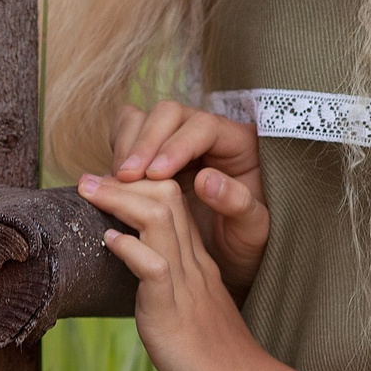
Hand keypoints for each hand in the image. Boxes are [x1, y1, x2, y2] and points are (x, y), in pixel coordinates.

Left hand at [80, 172, 283, 370]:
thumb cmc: (217, 360)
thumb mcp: (192, 312)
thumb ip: (171, 289)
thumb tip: (137, 272)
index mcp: (198, 262)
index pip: (173, 203)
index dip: (138, 186)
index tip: (105, 184)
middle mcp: (193, 264)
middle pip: (166, 197)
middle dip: (122, 182)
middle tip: (87, 179)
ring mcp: (186, 284)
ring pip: (158, 219)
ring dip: (119, 200)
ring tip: (88, 192)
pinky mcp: (173, 310)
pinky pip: (153, 267)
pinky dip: (129, 248)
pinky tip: (109, 240)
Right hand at [109, 102, 269, 296]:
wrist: (232, 257)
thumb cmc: (247, 243)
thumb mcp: (254, 232)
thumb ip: (239, 204)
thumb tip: (206, 180)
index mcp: (240, 145)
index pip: (203, 126)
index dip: (176, 145)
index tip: (155, 175)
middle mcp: (207, 134)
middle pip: (169, 113)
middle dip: (145, 142)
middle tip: (126, 177)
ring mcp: (178, 141)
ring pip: (145, 119)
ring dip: (127, 146)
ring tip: (118, 182)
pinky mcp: (155, 154)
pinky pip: (129, 134)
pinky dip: (118, 149)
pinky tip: (116, 181)